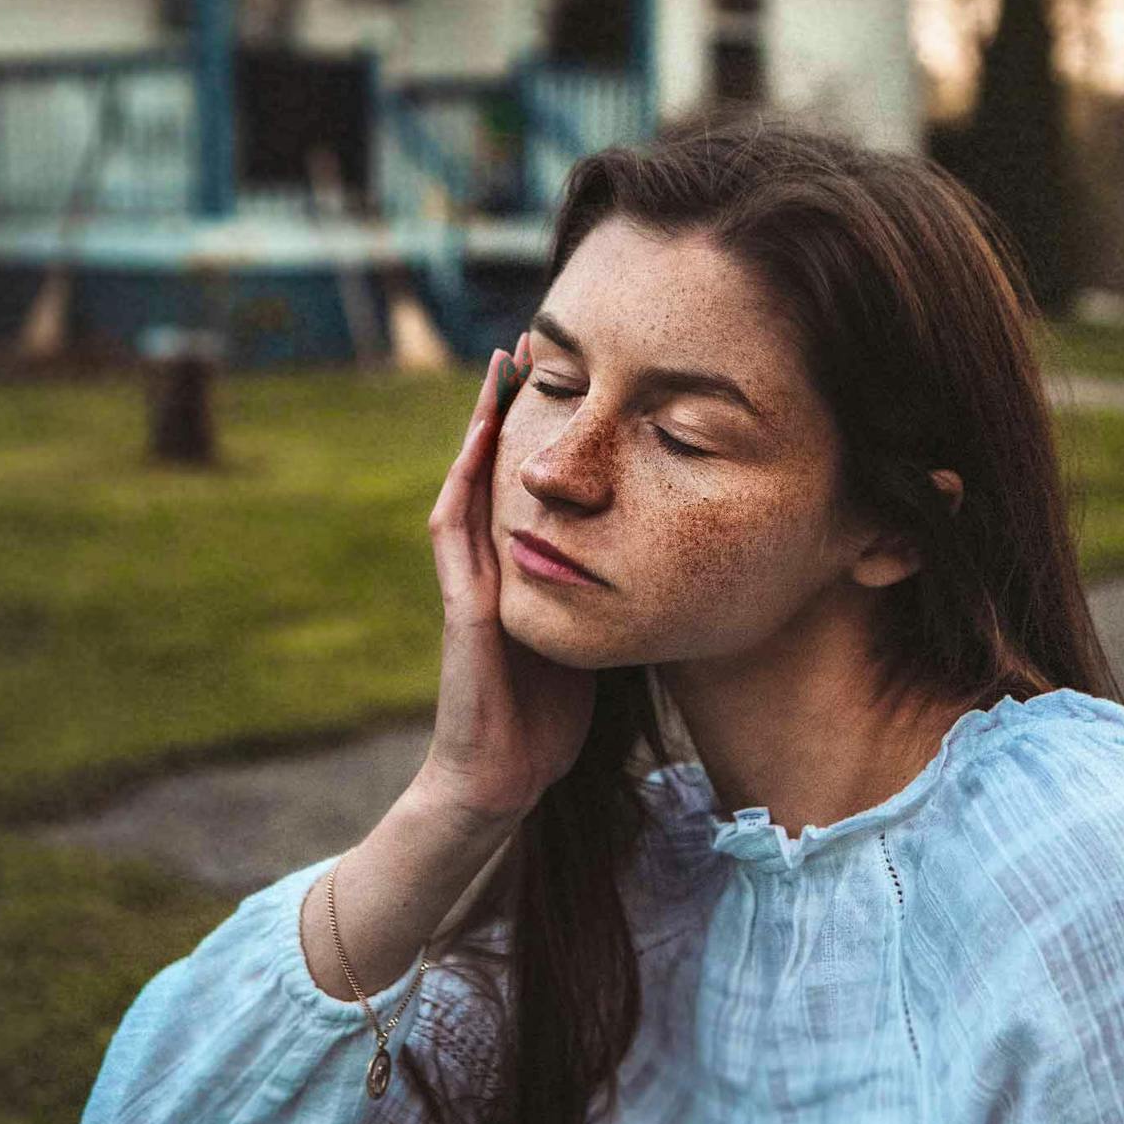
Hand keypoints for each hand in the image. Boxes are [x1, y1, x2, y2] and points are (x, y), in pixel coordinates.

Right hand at [417, 332, 597, 829]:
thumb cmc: (548, 718)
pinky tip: (475, 445)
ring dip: (478, 428)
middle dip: (506, 407)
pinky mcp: (463, 610)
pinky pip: (457, 535)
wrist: (502, 780)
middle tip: (527, 343)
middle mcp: (489, 566)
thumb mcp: (592, 635)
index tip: (566, 375)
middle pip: (491, 468)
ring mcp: (469, 585)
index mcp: (519, 569)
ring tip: (499, 372)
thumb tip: (666, 555)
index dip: (539, 431)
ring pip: (467, 486)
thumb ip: (608, 593)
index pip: (526, 485)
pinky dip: (463, 485)